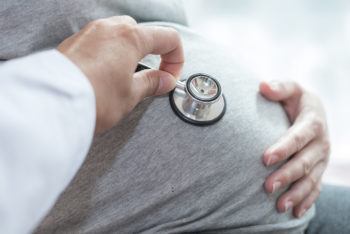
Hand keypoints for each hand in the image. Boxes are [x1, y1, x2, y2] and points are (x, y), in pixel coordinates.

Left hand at [58, 16, 183, 133]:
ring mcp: (90, 33)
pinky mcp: (75, 42)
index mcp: (131, 37)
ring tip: (128, 78)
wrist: (50, 104)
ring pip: (120, 35)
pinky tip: (106, 76)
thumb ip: (152, 83)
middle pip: (143, 32)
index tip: (169, 78)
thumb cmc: (92, 98)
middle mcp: (110, 28)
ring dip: (131, 52)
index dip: (176, 59)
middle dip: (153, 52)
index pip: (168, 38)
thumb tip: (165, 80)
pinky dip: (110, 54)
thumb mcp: (131, 95)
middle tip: (151, 76)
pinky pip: (101, 42)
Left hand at [260, 81, 329, 217]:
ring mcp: (321, 158)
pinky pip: (316, 187)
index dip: (283, 148)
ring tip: (279, 206)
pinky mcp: (319, 169)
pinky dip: (306, 200)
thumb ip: (280, 87)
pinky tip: (295, 212)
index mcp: (313, 122)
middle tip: (267, 186)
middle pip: (304, 162)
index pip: (298, 137)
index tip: (265, 158)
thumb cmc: (297, 100)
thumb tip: (262, 85)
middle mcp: (320, 142)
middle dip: (287, 175)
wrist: (314, 112)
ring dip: (296, 193)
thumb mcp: (292, 89)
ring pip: (311, 179)